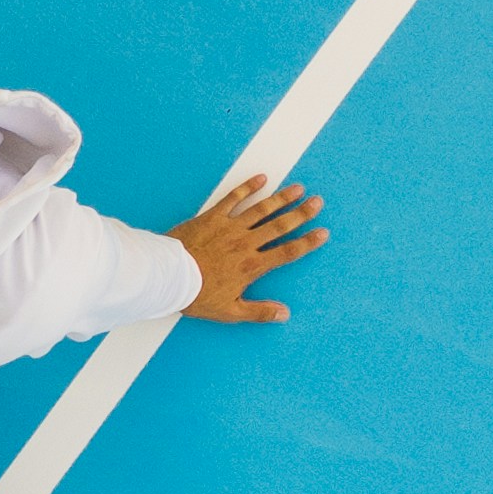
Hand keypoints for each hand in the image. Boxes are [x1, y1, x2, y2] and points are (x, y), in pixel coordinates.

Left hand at [167, 175, 327, 321]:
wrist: (169, 276)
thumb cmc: (197, 295)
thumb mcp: (229, 311)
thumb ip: (258, 312)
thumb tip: (284, 314)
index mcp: (252, 266)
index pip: (287, 252)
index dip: (307, 243)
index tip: (323, 233)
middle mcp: (245, 243)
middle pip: (280, 226)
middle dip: (301, 214)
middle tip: (318, 202)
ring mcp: (229, 227)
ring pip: (262, 209)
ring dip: (281, 198)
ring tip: (298, 189)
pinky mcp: (212, 217)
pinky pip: (234, 199)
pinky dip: (248, 188)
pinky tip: (262, 179)